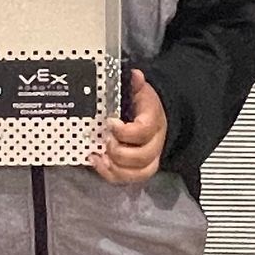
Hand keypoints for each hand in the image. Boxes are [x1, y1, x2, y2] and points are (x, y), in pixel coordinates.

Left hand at [90, 68, 167, 184]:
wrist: (156, 119)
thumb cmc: (144, 107)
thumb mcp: (140, 92)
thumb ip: (136, 84)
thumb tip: (135, 75)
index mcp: (155, 123)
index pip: (144, 131)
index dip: (125, 131)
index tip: (110, 122)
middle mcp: (155, 144)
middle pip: (141, 157)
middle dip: (118, 151)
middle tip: (106, 139)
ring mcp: (148, 160)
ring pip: (136, 173)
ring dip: (114, 166)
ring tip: (100, 154)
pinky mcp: (138, 170)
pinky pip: (127, 179)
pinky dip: (110, 174)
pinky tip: (98, 162)